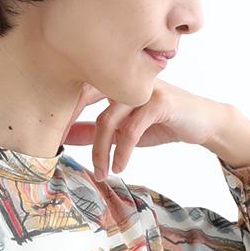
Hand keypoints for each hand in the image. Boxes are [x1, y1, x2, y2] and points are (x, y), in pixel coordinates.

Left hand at [62, 81, 241, 180]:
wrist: (201, 123)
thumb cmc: (160, 122)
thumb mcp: (122, 129)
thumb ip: (93, 130)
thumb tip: (63, 138)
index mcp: (114, 78)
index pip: (78, 89)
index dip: (61, 112)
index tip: (48, 137)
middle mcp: (126, 77)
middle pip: (86, 99)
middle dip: (70, 126)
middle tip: (58, 150)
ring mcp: (143, 87)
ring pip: (108, 119)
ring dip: (100, 151)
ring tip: (102, 172)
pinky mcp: (160, 101)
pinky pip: (132, 128)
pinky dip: (123, 151)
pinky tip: (120, 167)